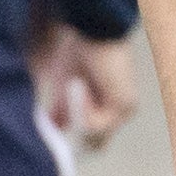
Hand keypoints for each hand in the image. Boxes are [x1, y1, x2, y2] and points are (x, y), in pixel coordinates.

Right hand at [29, 19, 140, 150]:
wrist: (94, 29)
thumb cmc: (79, 52)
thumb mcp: (64, 87)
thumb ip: (60, 111)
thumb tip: (52, 130)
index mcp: (107, 108)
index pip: (92, 141)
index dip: (71, 144)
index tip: (51, 140)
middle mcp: (120, 113)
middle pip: (94, 146)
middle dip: (72, 139)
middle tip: (55, 122)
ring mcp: (125, 110)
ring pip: (93, 139)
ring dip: (75, 115)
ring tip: (73, 86)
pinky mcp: (124, 105)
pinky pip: (95, 125)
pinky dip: (81, 110)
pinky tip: (78, 86)